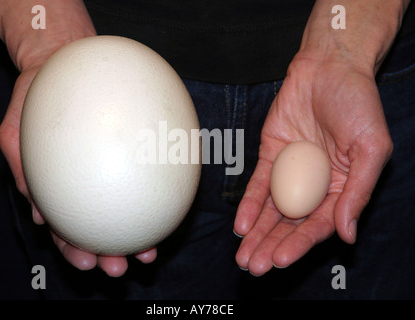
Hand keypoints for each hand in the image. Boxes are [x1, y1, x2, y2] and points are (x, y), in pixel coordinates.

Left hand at [234, 53, 392, 275]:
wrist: (329, 68)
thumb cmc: (358, 104)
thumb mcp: (371, 148)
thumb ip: (359, 191)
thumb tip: (347, 233)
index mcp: (343, 188)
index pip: (318, 224)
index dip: (300, 244)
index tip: (280, 260)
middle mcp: (315, 185)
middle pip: (291, 223)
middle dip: (272, 246)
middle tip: (253, 266)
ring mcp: (291, 172)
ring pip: (272, 210)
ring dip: (257, 233)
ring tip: (243, 255)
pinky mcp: (271, 156)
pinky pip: (259, 185)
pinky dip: (250, 205)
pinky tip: (240, 224)